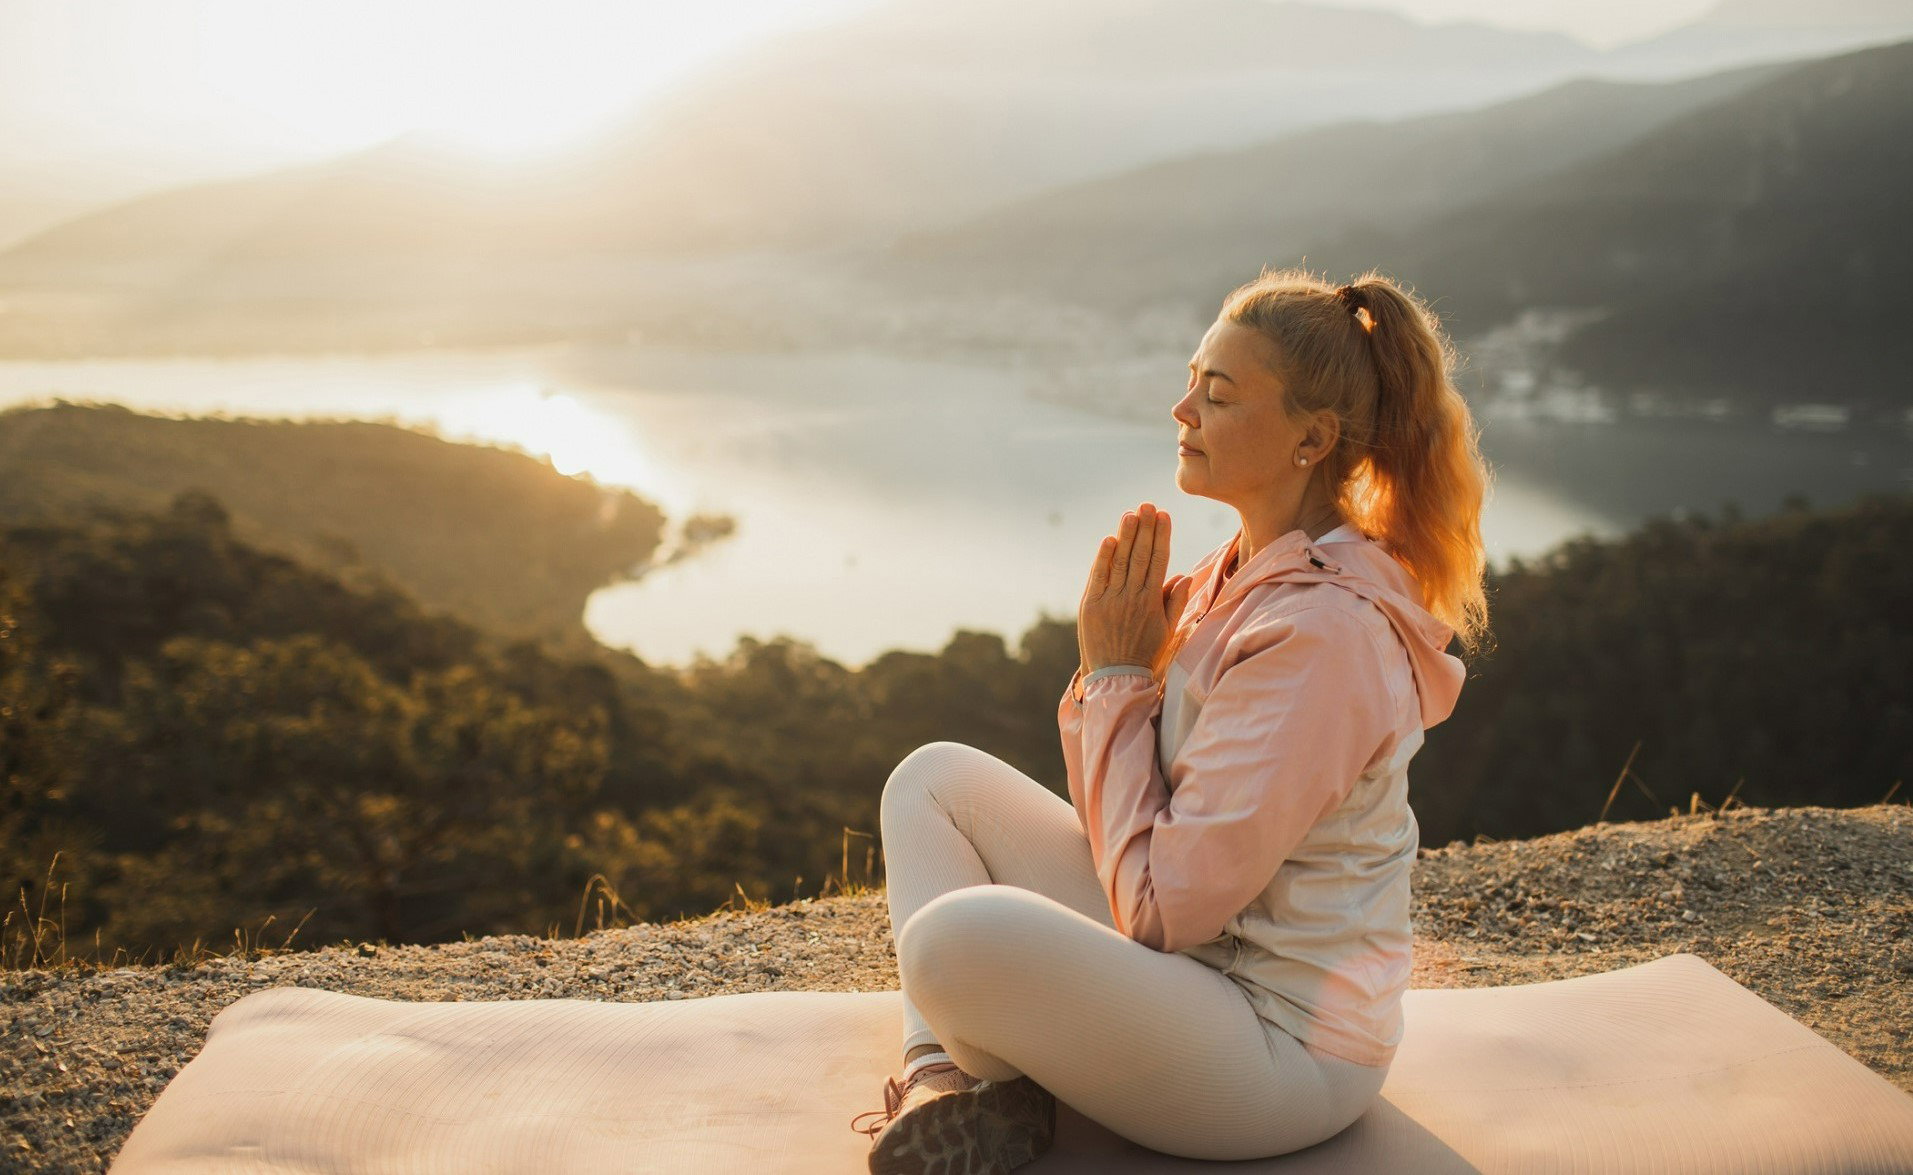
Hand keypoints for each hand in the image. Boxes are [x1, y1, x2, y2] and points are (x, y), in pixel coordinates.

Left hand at [1078, 502, 1193, 678]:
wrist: (1116, 678)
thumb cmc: (1144, 653)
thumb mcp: (1166, 630)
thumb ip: (1175, 601)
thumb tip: (1184, 575)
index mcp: (1152, 602)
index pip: (1159, 561)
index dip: (1162, 536)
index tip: (1164, 515)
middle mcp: (1133, 598)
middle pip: (1141, 557)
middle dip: (1145, 529)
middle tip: (1148, 505)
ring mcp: (1111, 601)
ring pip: (1121, 562)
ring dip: (1126, 536)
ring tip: (1131, 514)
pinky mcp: (1090, 606)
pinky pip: (1098, 577)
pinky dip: (1104, 558)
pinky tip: (1109, 539)